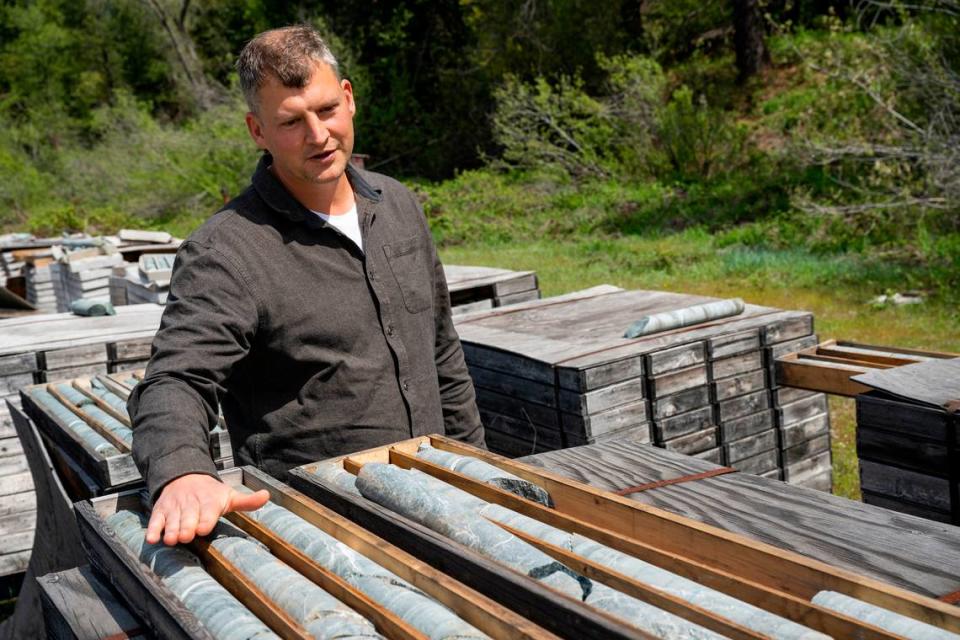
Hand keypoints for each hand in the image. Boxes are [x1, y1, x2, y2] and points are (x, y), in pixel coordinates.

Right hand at [145, 473, 269, 545]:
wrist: (185, 477)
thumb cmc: (210, 494)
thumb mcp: (229, 495)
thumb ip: (247, 501)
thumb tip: (267, 496)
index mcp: (210, 502)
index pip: (208, 512)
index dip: (206, 520)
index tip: (204, 528)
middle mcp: (191, 504)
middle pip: (188, 518)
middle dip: (187, 527)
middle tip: (186, 536)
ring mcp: (175, 508)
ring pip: (172, 520)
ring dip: (170, 530)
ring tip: (170, 539)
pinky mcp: (161, 511)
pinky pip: (155, 520)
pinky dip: (153, 529)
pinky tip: (152, 538)